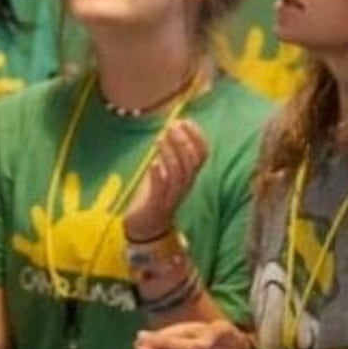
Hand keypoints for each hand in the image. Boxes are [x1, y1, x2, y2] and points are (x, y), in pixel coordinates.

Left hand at [119, 119, 209, 243]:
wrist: (145, 227)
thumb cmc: (154, 196)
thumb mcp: (164, 171)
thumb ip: (169, 153)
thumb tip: (171, 127)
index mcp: (188, 176)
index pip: (202, 154)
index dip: (197, 136)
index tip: (185, 120)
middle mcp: (184, 186)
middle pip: (192, 162)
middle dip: (183, 141)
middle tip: (171, 126)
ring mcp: (171, 196)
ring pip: (179, 174)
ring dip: (171, 154)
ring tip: (160, 139)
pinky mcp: (157, 205)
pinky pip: (162, 190)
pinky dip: (159, 175)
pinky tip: (153, 162)